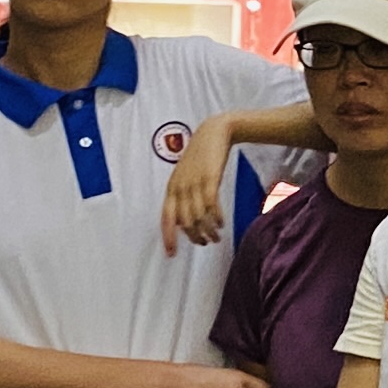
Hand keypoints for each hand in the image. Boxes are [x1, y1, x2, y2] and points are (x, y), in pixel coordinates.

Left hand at [159, 117, 245, 253]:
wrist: (213, 133)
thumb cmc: (199, 157)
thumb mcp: (185, 177)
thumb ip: (183, 197)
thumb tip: (184, 222)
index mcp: (171, 188)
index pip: (166, 218)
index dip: (168, 237)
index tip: (172, 254)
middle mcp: (180, 187)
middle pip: (185, 222)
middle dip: (195, 237)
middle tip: (205, 242)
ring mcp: (195, 183)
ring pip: (199, 217)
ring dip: (208, 231)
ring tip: (216, 236)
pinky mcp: (211, 178)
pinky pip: (212, 206)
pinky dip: (217, 218)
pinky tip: (222, 223)